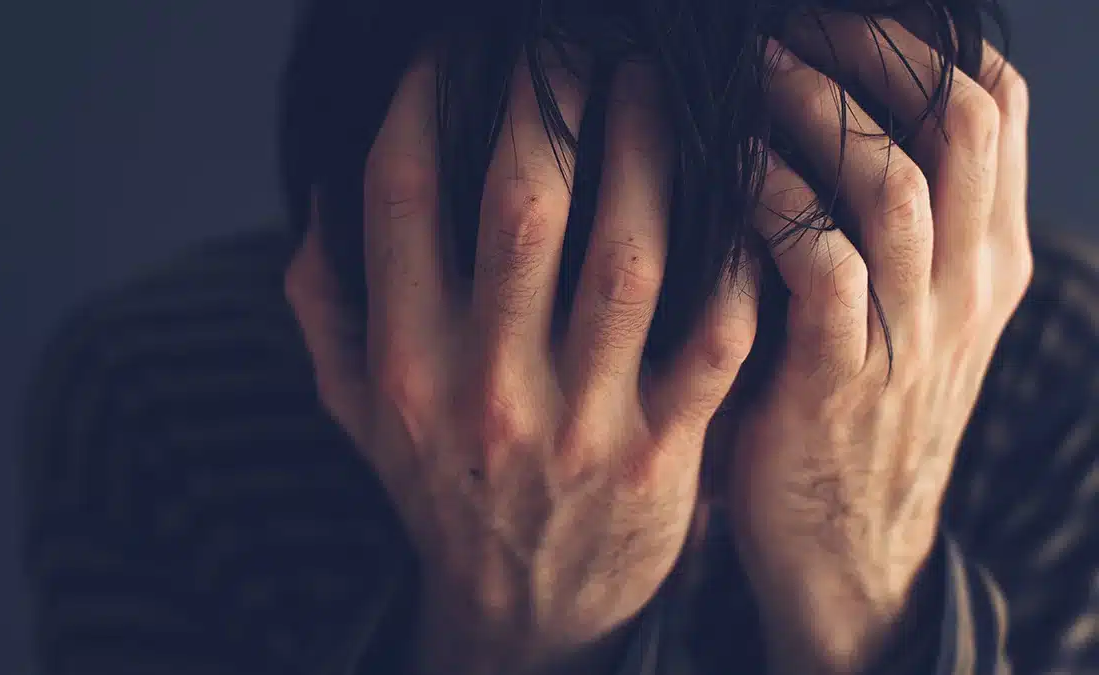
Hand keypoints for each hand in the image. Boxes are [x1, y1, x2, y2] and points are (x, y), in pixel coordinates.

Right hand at [286, 60, 758, 673]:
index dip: (423, 100)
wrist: (523, 609)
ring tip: (657, 85)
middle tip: (572, 43)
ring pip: (629, 255)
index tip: (452, 51)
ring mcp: (581, 421)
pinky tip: (739, 189)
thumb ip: (324, 304)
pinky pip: (714, 333)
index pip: (399, 198)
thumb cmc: (440, 487)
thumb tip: (319, 192)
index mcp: (404, 363)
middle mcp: (487, 387)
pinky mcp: (662, 449)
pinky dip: (736, 254)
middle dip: (549, 100)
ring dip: (650, 152)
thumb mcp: (354, 409)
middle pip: (523, 206)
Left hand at [731, 17, 1030, 672]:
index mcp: (989, 257)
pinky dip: (774, 202)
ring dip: (814, 112)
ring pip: (893, 181)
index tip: (838, 18)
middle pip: (958, 118)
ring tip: (748, 72)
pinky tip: (727, 170)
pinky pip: (821, 262)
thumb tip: (818, 110)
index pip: (994, 106)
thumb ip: (887, 227)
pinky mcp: (843, 378)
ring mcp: (913, 333)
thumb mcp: (900, 313)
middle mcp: (968, 283)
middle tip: (788, 27)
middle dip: (871, 51)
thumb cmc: (849, 410)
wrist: (848, 548)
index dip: (919, 42)